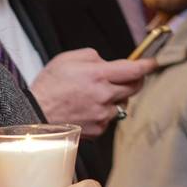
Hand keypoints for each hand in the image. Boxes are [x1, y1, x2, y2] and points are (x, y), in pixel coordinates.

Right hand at [31, 49, 155, 136]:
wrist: (35, 115)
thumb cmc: (48, 87)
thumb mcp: (67, 59)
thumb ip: (93, 57)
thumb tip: (107, 63)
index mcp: (98, 75)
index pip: (134, 70)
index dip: (147, 65)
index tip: (151, 62)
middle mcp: (104, 96)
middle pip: (134, 88)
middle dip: (134, 80)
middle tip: (127, 77)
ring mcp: (102, 115)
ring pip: (121, 104)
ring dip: (115, 97)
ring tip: (95, 95)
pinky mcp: (98, 129)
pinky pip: (108, 118)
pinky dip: (103, 112)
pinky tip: (87, 109)